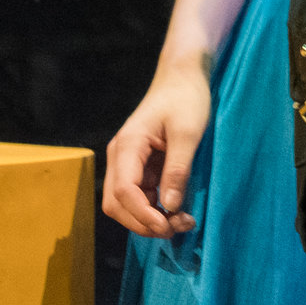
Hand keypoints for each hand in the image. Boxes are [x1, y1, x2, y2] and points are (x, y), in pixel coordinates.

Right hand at [102, 56, 212, 238]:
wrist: (182, 76)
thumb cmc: (186, 98)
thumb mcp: (188, 132)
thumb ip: (178, 169)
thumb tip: (171, 206)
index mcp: (128, 145)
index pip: (124, 192)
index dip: (143, 215)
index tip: (168, 226)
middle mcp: (120, 156)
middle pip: (117, 204)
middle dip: (144, 222)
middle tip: (177, 228)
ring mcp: (127, 161)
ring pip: (125, 204)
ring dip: (148, 218)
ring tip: (180, 222)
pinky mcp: (138, 165)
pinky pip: (138, 195)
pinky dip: (152, 208)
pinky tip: (175, 210)